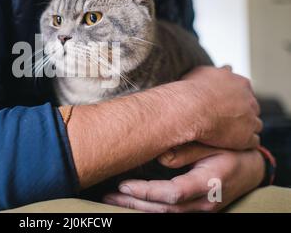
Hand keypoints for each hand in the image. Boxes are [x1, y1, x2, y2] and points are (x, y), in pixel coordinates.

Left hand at [102, 143, 264, 211]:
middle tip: (108, 196)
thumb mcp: (213, 145)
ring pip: (164, 214)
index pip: (172, 194)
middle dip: (134, 203)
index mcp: (207, 184)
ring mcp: (200, 210)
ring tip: (112, 200)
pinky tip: (130, 201)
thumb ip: (187, 150)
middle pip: (164, 209)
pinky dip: (148, 208)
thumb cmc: (231, 152)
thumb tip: (160, 156)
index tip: (124, 184)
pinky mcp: (195, 210)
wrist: (251, 168)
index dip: (146, 192)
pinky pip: (169, 212)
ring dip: (137, 208)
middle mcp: (203, 203)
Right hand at [183, 66, 261, 149]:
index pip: (245, 91)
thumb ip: (218, 71)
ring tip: (228, 133)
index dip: (234, 99)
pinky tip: (231, 143)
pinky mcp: (247, 137)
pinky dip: (243, 143)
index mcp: (241, 83)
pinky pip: (252, 142)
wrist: (189, 109)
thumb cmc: (192, 90)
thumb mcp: (203, 72)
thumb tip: (225, 68)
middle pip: (252, 108)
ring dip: (244, 128)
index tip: (224, 104)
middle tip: (225, 118)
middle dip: (242, 113)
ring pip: (255, 125)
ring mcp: (250, 119)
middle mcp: (249, 100)